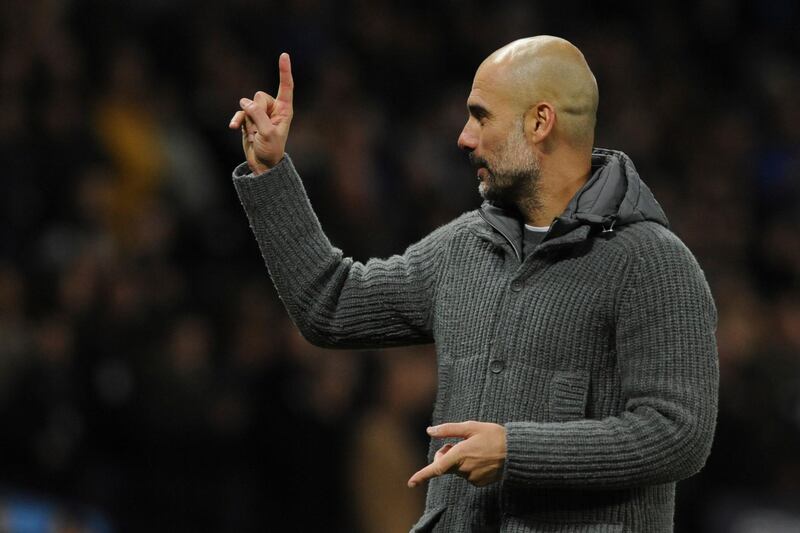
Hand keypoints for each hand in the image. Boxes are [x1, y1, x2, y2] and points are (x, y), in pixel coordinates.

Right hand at [228, 52, 293, 173]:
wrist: (263, 164)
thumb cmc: (271, 150)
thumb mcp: (268, 133)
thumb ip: (258, 115)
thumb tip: (245, 102)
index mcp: (285, 110)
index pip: (286, 87)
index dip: (284, 71)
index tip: (284, 55)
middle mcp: (273, 109)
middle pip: (259, 96)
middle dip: (256, 111)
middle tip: (260, 129)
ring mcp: (260, 113)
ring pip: (247, 104)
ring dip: (248, 120)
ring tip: (254, 134)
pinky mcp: (249, 119)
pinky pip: (240, 113)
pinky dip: (237, 120)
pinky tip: (234, 128)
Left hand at [407, 421, 506, 487]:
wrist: (516, 452)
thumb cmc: (493, 436)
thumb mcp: (471, 427)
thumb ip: (449, 430)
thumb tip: (430, 430)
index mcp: (460, 454)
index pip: (436, 468)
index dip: (422, 475)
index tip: (411, 483)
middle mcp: (464, 469)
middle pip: (445, 465)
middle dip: (445, 455)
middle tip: (457, 443)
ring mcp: (472, 477)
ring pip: (457, 469)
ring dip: (459, 460)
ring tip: (476, 450)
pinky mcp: (479, 483)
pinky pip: (467, 475)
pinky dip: (469, 467)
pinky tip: (481, 458)